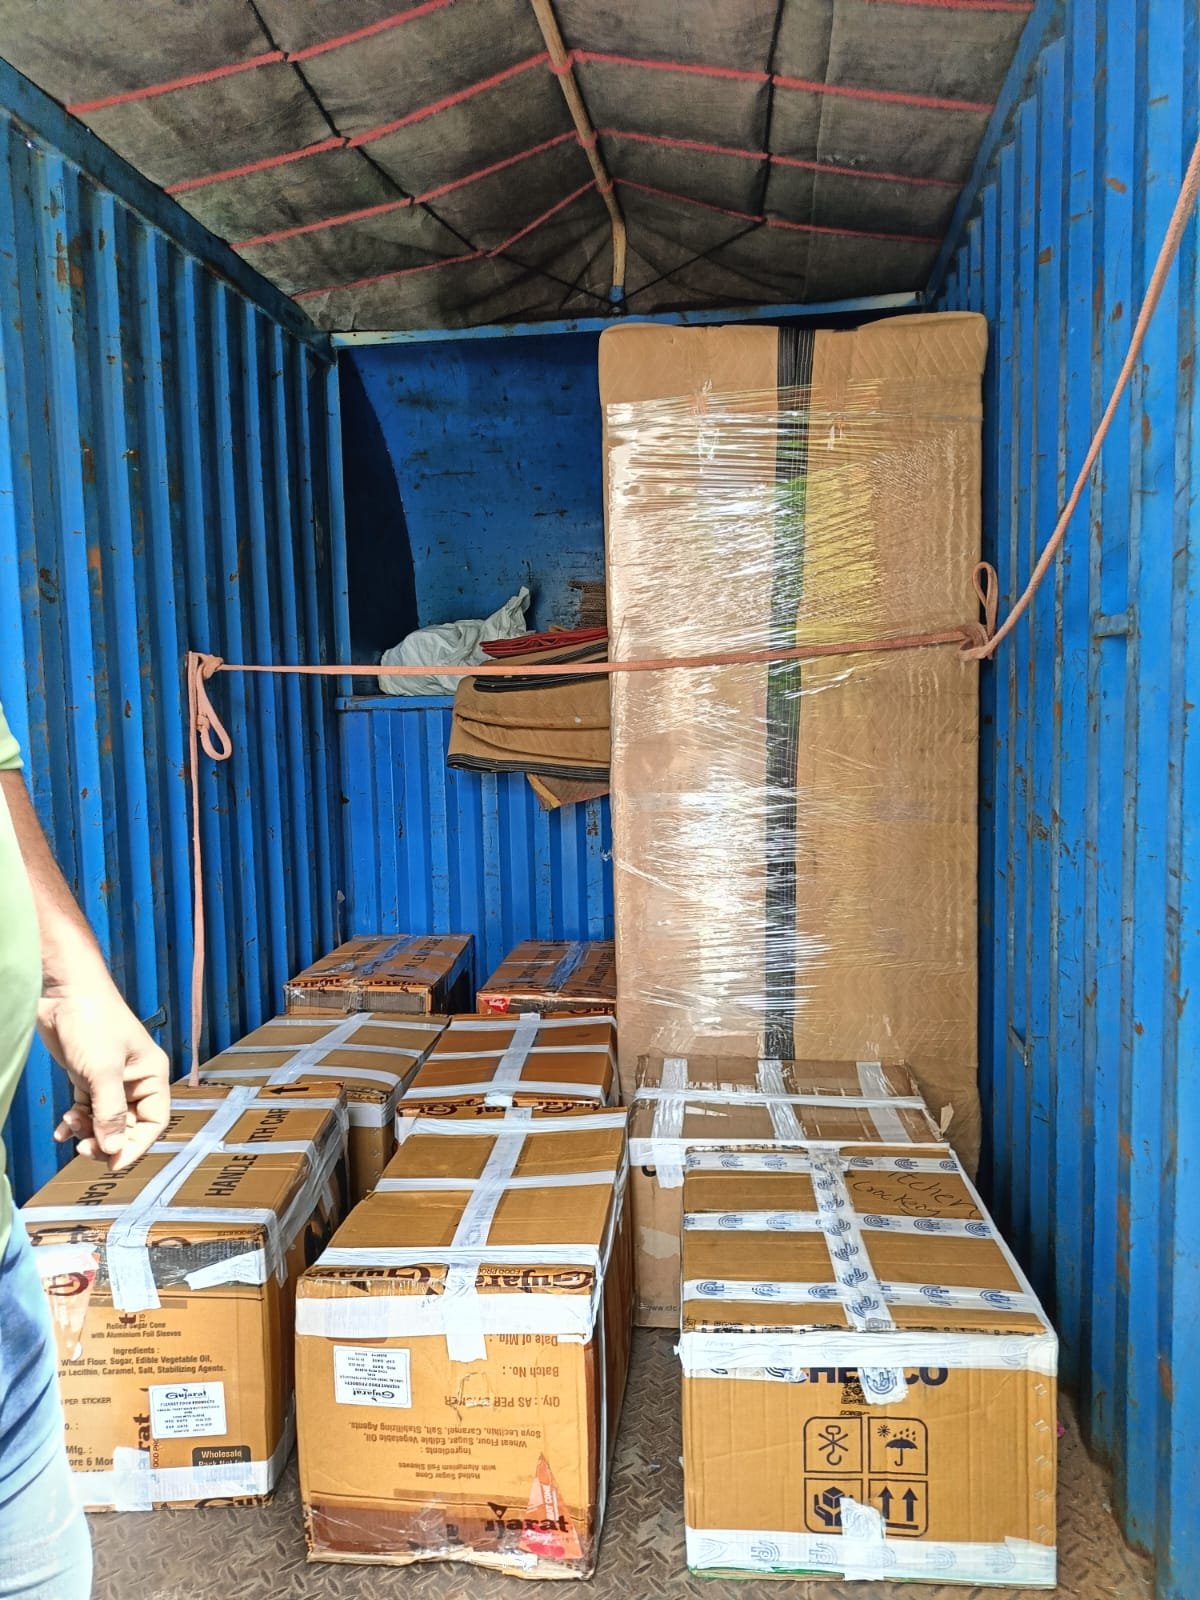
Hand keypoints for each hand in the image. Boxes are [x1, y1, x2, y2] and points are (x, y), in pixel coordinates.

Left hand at [40, 988, 170, 1170]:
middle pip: (129, 1125)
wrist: (64, 992)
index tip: (113, 1163)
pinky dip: (74, 1122)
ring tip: (70, 1125)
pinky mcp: (88, 1076)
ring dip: (87, 1130)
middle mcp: (135, 1080)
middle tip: (84, 1149)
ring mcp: (111, 1079)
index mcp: (152, 1075)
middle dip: (108, 1140)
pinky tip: (61, 1128)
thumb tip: (114, 1150)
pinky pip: (86, 1110)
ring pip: (105, 1120)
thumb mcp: (103, 1072)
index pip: (154, 1122)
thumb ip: (110, 1113)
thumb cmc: (93, 1022)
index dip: (136, 1146)